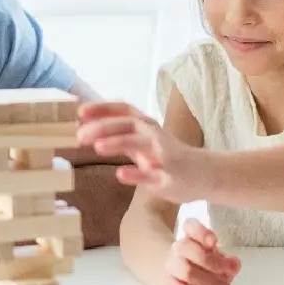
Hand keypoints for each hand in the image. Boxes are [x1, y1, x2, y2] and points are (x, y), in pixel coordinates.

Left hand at [77, 102, 213, 203]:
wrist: (203, 174)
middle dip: (103, 128)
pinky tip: (120, 174)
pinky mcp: (168, 176)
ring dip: (118, 143)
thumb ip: (116, 133)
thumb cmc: (165, 155)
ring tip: (98, 147)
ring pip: (139, 145)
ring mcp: (162, 155)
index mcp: (145, 124)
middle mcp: (153, 134)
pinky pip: (151, 174)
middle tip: (80, 136)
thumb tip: (83, 126)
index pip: (123, 109)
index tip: (80, 112)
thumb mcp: (141, 140)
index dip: (102, 108)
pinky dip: (136, 174)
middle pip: (128, 125)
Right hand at [165, 219, 239, 284]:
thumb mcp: (214, 255)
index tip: (214, 242)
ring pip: (184, 278)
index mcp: (189, 237)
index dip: (202, 233)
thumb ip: (227, 259)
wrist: (171, 271)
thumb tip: (234, 265)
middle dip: (213, 267)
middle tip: (228, 280)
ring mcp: (169, 269)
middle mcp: (176, 251)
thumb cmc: (199, 262)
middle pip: (189, 254)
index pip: (190, 226)